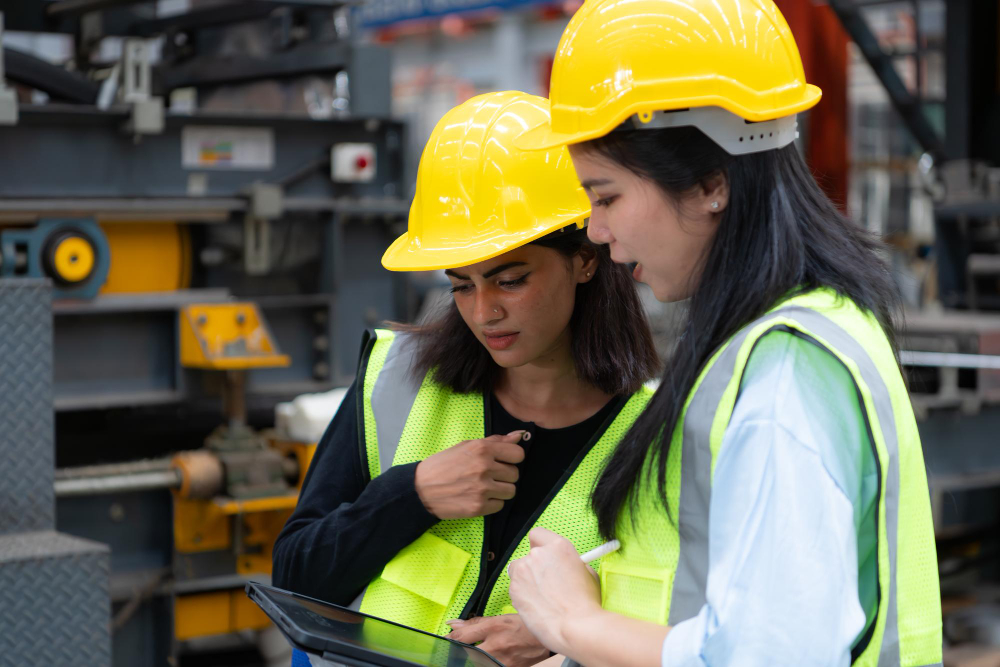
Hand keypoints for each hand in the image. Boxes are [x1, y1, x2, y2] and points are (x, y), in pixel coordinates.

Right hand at [414, 432, 525, 518]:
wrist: (420, 489)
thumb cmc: (442, 465)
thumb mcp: (466, 446)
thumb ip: (494, 441)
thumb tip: (518, 435)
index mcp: (482, 449)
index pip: (518, 454)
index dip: (512, 458)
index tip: (503, 461)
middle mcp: (484, 468)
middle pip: (515, 474)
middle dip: (504, 475)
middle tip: (489, 475)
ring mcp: (482, 489)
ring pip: (511, 491)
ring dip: (500, 490)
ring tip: (484, 487)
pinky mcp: (478, 507)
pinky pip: (500, 505)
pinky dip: (492, 503)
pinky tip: (478, 497)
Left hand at [447, 615, 549, 666]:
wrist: (546, 640)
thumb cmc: (525, 626)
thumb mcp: (501, 619)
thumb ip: (476, 623)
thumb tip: (454, 624)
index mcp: (494, 627)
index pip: (463, 636)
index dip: (451, 639)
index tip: (447, 640)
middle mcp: (496, 645)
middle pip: (468, 653)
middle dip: (461, 651)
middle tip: (462, 649)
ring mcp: (502, 661)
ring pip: (478, 661)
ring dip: (475, 657)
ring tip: (484, 650)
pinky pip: (490, 666)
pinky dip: (487, 661)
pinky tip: (489, 657)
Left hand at [507, 528, 603, 655]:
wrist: (574, 627)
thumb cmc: (585, 604)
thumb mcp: (587, 574)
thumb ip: (571, 563)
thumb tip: (564, 565)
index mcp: (559, 546)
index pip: (538, 534)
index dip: (540, 545)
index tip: (543, 556)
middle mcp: (538, 554)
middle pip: (529, 555)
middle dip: (535, 567)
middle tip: (546, 584)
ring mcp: (523, 570)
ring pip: (519, 572)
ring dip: (527, 581)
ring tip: (542, 598)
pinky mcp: (514, 588)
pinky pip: (515, 588)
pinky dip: (523, 595)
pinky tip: (537, 607)